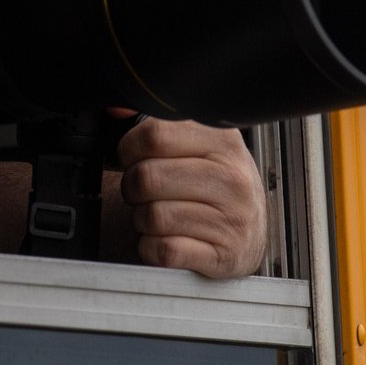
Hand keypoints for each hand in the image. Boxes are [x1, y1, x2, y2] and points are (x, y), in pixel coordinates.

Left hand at [115, 116, 267, 278]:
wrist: (250, 233)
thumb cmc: (216, 186)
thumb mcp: (198, 144)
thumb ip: (156, 125)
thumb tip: (115, 108)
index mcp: (223, 139)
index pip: (154, 134)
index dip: (130, 149)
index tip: (135, 158)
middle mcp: (231, 177)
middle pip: (147, 177)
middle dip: (132, 188)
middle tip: (145, 191)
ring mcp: (231, 218)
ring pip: (152, 216)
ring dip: (142, 221)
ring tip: (158, 215)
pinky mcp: (223, 256)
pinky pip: (163, 251)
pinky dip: (152, 249)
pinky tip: (165, 239)